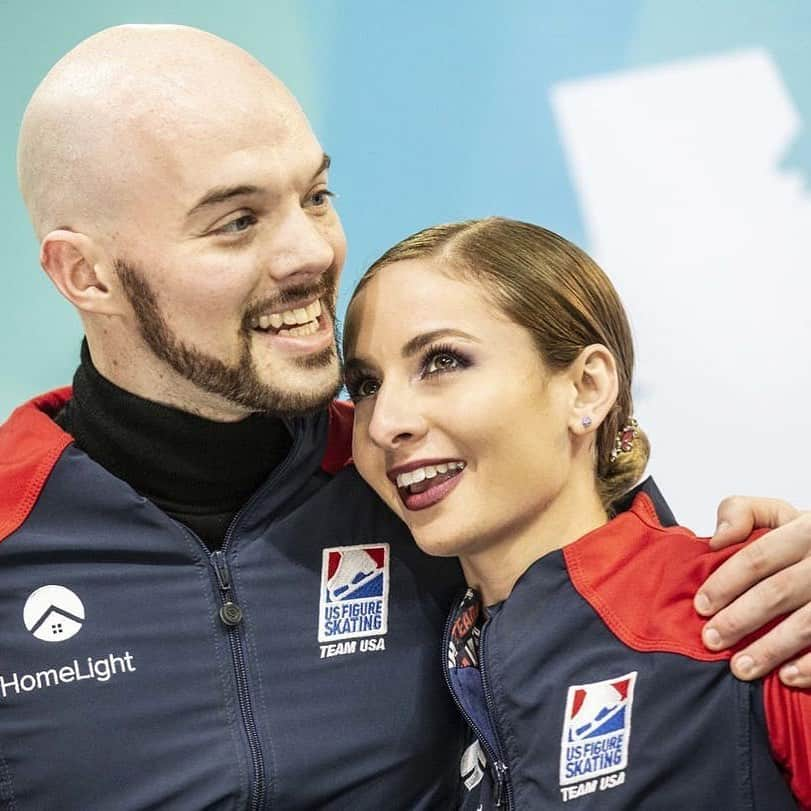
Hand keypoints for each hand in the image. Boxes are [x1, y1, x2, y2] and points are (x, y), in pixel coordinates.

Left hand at [694, 496, 810, 686]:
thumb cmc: (804, 538)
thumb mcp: (776, 513)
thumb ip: (741, 512)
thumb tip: (717, 539)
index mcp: (805, 529)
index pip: (758, 557)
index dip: (726, 582)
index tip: (701, 606)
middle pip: (778, 592)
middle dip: (740, 619)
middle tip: (711, 639)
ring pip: (806, 624)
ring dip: (771, 649)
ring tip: (740, 667)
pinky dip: (810, 665)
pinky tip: (786, 676)